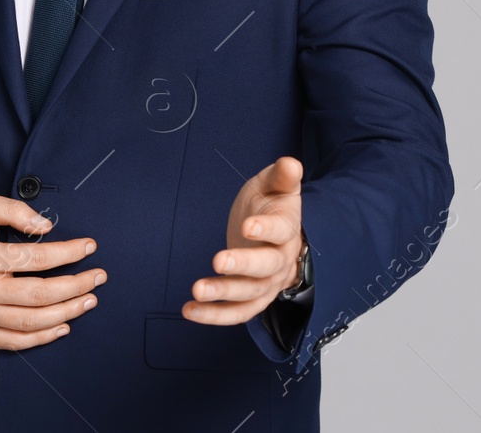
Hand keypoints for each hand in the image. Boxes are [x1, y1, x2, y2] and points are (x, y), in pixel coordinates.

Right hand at [0, 192, 104, 350]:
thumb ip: (14, 210)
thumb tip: (46, 227)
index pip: (37, 258)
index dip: (69, 253)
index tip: (90, 247)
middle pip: (40, 294)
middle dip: (77, 286)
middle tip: (99, 277)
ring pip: (30, 321)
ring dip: (66, 312)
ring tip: (89, 300)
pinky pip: (11, 342)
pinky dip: (39, 338)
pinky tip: (62, 327)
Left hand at [183, 155, 303, 324]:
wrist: (278, 234)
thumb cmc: (272, 204)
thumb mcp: (276, 185)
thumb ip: (282, 176)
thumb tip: (291, 163)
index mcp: (288, 229)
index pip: (281, 231)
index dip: (266, 229)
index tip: (247, 226)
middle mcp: (281, 260)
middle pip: (266, 267)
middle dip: (243, 265)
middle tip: (218, 260)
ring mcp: (268, 283)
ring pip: (250, 294)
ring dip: (223, 293)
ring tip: (196, 290)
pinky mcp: (254, 299)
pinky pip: (238, 313)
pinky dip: (214, 316)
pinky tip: (189, 310)